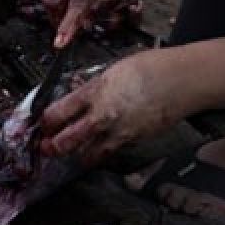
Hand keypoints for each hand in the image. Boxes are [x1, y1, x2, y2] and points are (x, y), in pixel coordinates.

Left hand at [39, 49, 190, 165]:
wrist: (181, 81)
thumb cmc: (151, 69)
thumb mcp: (113, 70)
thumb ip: (93, 86)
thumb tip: (78, 94)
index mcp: (94, 92)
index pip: (57, 113)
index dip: (45, 122)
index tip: (43, 123)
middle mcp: (102, 116)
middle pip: (66, 141)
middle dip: (52, 147)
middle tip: (48, 146)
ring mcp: (117, 132)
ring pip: (87, 155)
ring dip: (76, 154)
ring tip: (72, 151)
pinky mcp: (132, 142)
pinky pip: (109, 153)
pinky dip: (99, 154)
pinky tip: (97, 149)